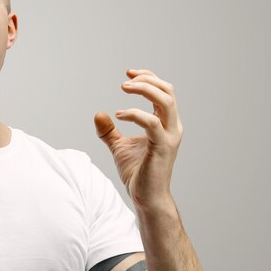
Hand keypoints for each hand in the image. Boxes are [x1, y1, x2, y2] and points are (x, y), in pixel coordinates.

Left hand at [94, 69, 182, 210]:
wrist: (145, 197)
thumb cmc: (137, 172)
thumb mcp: (119, 146)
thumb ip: (109, 131)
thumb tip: (98, 114)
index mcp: (165, 124)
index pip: (163, 91)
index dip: (148, 78)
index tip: (128, 73)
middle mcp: (172, 127)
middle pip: (168, 91)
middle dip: (147, 80)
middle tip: (125, 81)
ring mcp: (169, 137)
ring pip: (166, 102)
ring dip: (144, 90)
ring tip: (124, 88)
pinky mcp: (162, 147)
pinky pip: (152, 123)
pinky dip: (135, 113)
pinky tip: (118, 114)